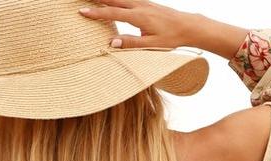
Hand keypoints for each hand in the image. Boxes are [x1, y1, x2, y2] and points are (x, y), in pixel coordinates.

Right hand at [78, 1, 193, 49]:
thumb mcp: (151, 45)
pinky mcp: (147, 3)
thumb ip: (131, 44)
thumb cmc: (171, 38)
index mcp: (138, 17)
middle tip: (82, 0)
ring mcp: (143, 2)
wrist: (187, 26)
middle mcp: (139, 6)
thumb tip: (112, 43)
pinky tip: (112, 0)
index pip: (112, 14)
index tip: (83, 12)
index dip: (96, 13)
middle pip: (113, 0)